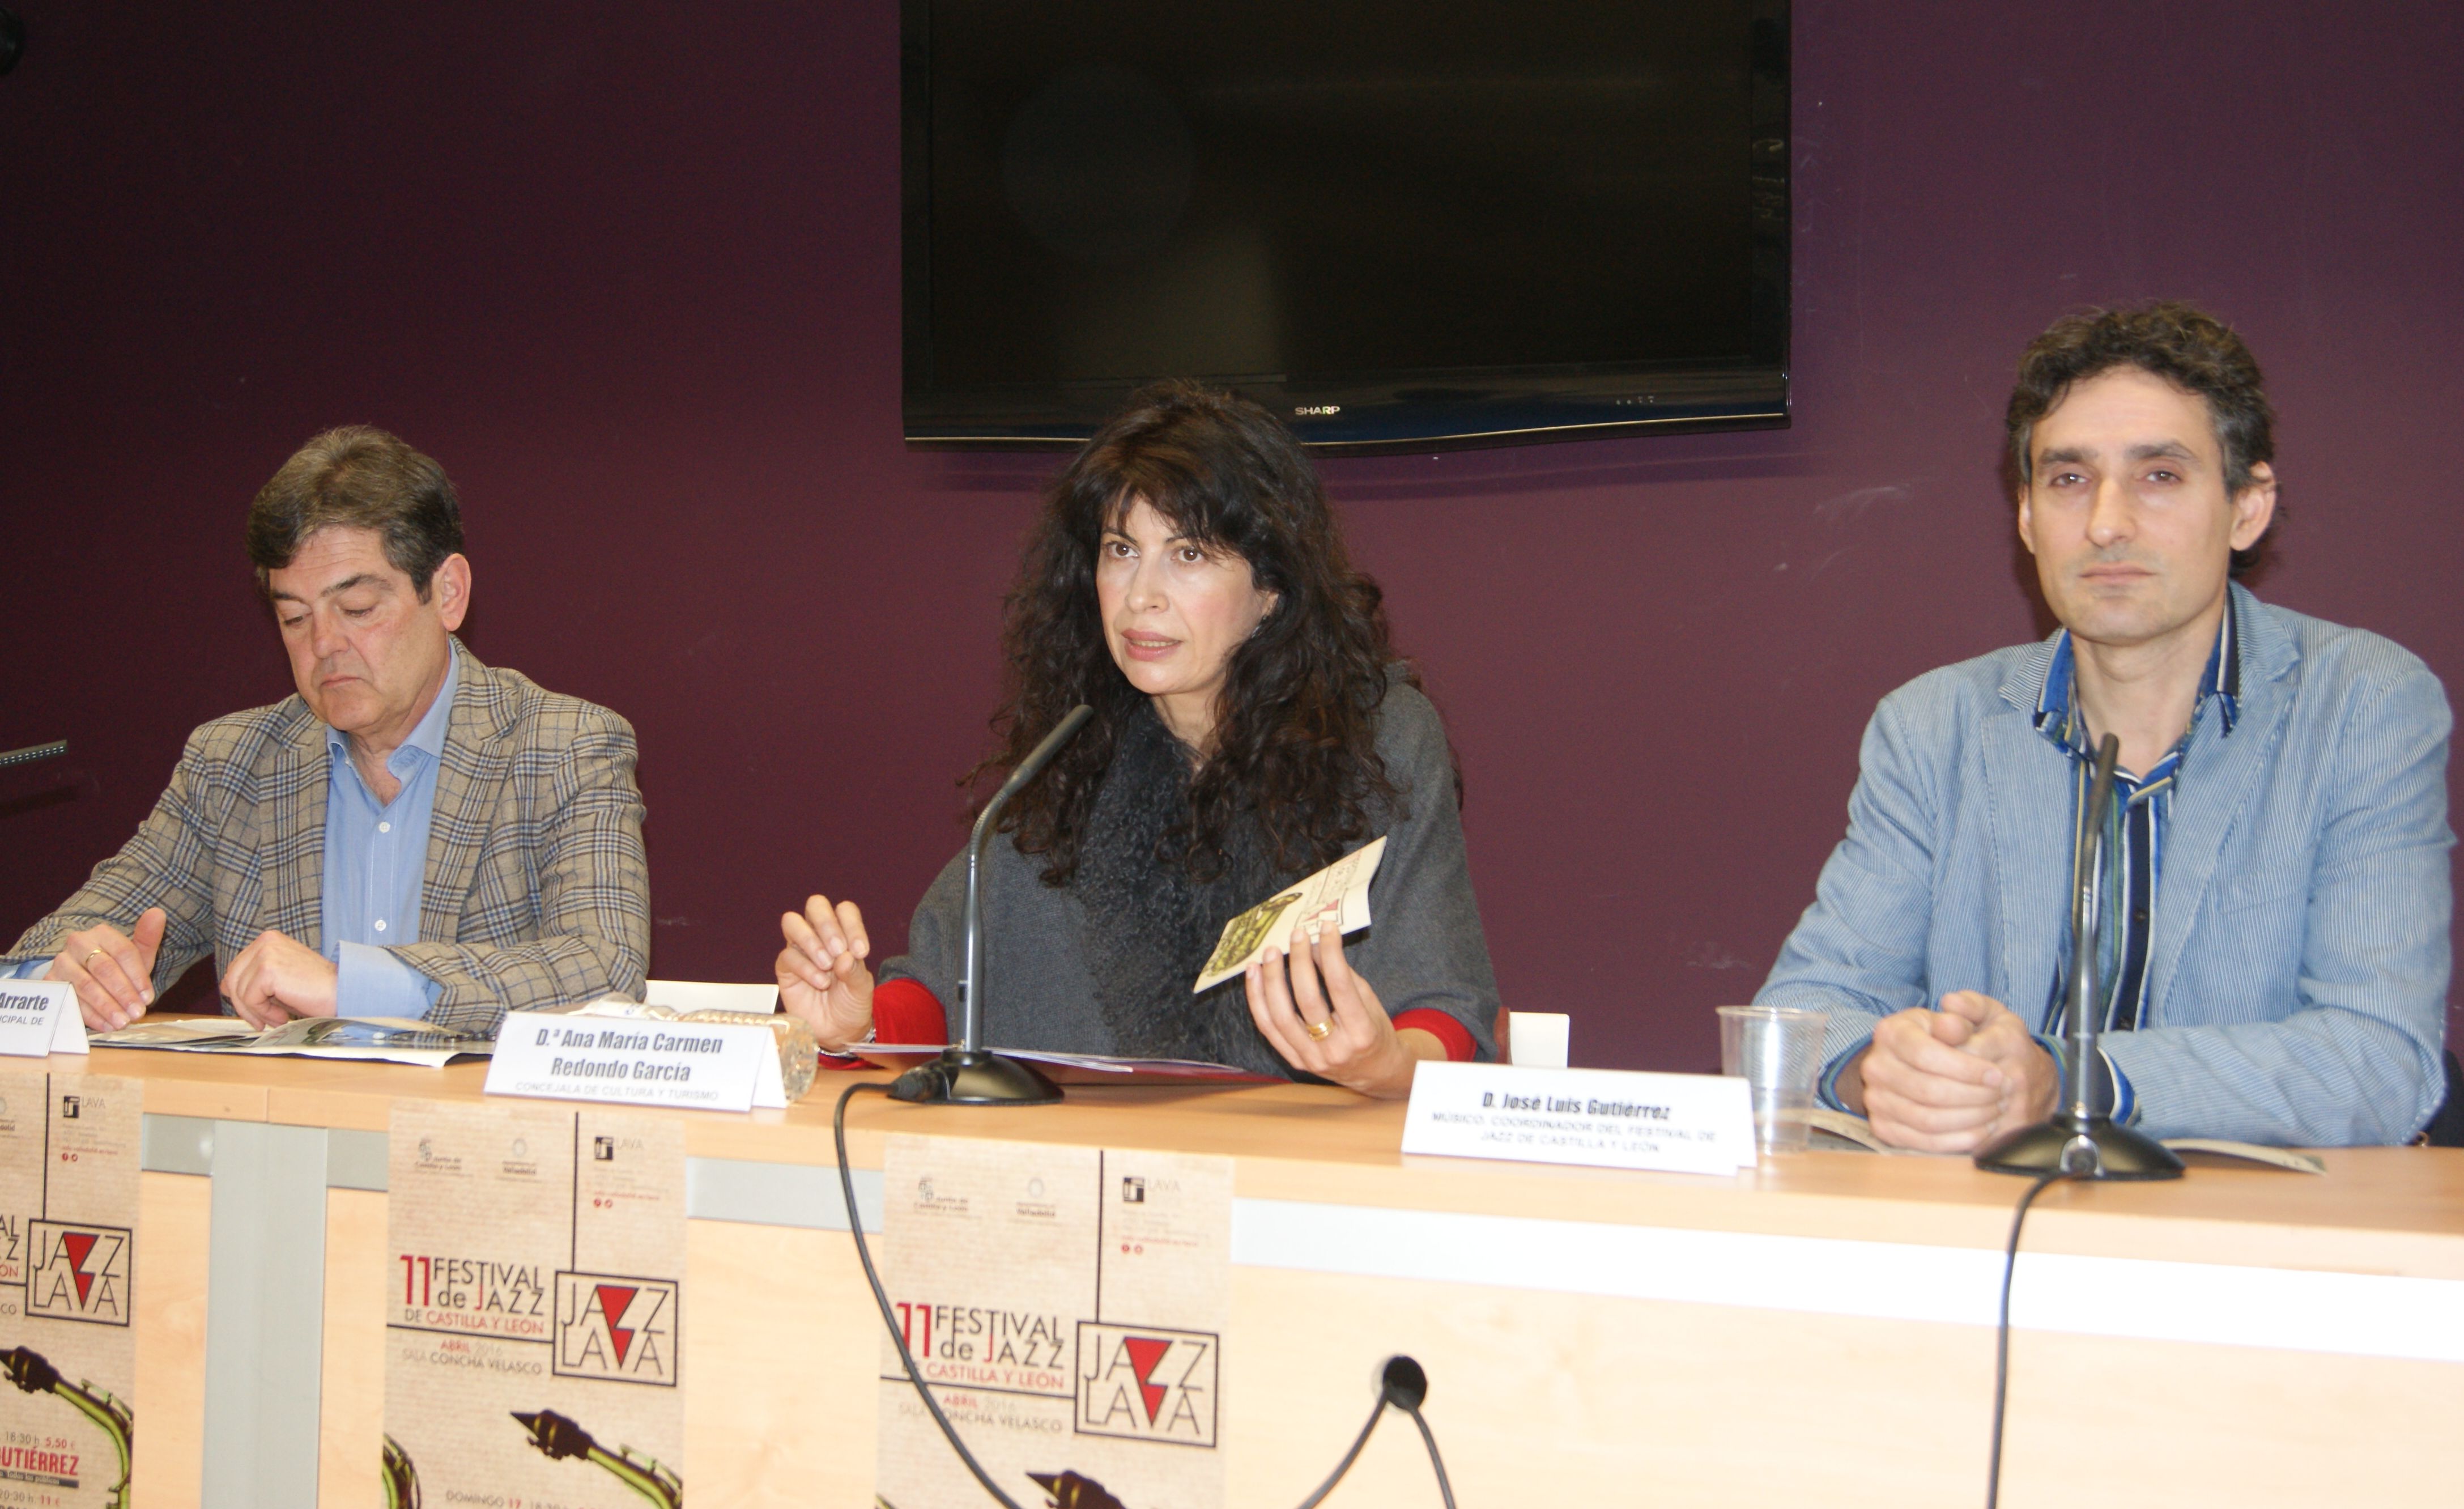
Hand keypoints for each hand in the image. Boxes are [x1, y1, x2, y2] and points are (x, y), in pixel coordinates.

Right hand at [47, 909, 166, 1029]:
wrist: (86, 975)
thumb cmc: (117, 966)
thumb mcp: (135, 954)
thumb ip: (147, 937)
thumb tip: (158, 913)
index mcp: (102, 933)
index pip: (124, 952)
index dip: (138, 977)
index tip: (148, 998)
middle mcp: (78, 943)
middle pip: (104, 969)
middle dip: (123, 993)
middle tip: (137, 1013)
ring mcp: (62, 962)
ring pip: (86, 985)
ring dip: (107, 1006)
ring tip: (123, 1022)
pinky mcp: (51, 982)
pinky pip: (71, 999)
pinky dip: (90, 1015)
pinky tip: (106, 1025)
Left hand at [220, 930, 339, 1026]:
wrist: (342, 992)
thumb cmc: (316, 989)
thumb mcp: (279, 979)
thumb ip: (254, 978)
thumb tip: (225, 986)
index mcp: (268, 940)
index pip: (236, 968)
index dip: (241, 994)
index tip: (256, 1010)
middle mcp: (265, 942)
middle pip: (232, 979)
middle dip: (244, 1005)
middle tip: (261, 1021)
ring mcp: (265, 954)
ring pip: (239, 991)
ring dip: (256, 1012)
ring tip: (277, 1019)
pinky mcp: (268, 970)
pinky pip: (250, 999)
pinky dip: (264, 1013)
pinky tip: (282, 1017)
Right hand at [776, 895, 874, 1049]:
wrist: (838, 1030)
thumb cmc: (851, 1003)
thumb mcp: (862, 988)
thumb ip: (856, 971)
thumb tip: (845, 956)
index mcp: (843, 934)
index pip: (844, 910)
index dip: (852, 925)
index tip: (861, 951)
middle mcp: (819, 936)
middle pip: (816, 905)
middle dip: (828, 924)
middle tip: (839, 950)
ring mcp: (800, 949)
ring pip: (793, 922)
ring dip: (812, 940)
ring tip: (827, 965)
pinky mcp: (786, 968)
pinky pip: (788, 955)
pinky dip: (806, 968)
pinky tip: (820, 982)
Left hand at [1242, 906, 1433, 1097]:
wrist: (1374, 1072)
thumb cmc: (1374, 1031)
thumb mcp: (1369, 1002)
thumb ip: (1342, 975)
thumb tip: (1314, 945)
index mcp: (1362, 1032)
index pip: (1341, 986)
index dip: (1331, 953)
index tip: (1326, 927)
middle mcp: (1334, 1049)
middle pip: (1308, 1000)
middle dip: (1299, 963)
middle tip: (1296, 936)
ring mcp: (1311, 1058)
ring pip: (1281, 1017)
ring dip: (1271, 980)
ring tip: (1270, 953)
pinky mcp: (1295, 1061)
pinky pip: (1269, 1029)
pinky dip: (1257, 1000)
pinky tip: (1255, 975)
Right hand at [1844, 992, 2056, 1151]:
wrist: (1917, 1063)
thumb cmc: (1944, 1038)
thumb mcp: (1957, 1018)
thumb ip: (1964, 1013)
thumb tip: (1955, 1024)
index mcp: (1890, 1033)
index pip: (1926, 1055)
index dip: (1966, 1069)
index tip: (1997, 1075)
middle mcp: (1875, 1067)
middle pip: (1929, 1090)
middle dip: (1973, 1096)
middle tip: (2001, 1095)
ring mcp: (1875, 1100)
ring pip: (1928, 1120)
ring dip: (1969, 1119)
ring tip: (1995, 1111)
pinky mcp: (1883, 1128)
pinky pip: (1923, 1142)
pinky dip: (1958, 1140)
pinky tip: (1982, 1130)